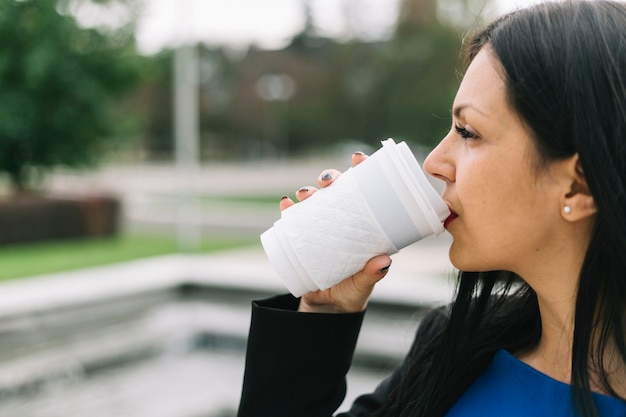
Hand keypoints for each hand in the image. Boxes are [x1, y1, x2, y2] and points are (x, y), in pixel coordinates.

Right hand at [280, 152, 392, 313]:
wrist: (326, 309)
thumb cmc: (352, 293)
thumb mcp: (363, 284)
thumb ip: (372, 274)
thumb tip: (383, 261)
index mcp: (362, 224)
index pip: (365, 189)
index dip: (362, 169)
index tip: (357, 158)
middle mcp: (341, 219)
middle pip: (336, 188)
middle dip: (330, 176)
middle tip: (328, 181)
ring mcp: (320, 226)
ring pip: (313, 199)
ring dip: (308, 190)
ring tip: (305, 194)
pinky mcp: (301, 237)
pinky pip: (292, 218)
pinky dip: (287, 208)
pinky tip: (285, 204)